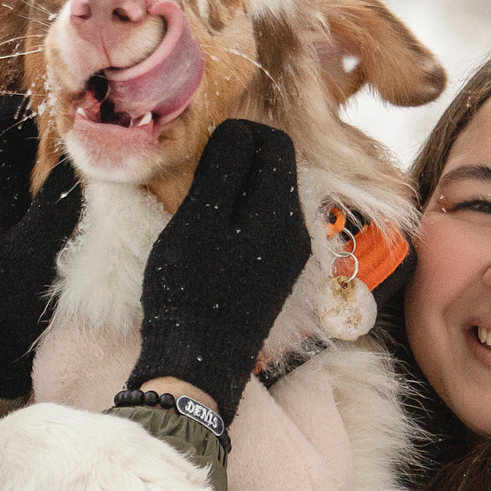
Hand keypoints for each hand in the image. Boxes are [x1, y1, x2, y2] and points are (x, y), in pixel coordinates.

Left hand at [0, 95, 82, 398]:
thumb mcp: (35, 250)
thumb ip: (60, 198)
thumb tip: (89, 150)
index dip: (37, 103)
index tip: (80, 115)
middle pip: (18, 131)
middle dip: (58, 129)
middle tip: (103, 136)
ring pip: (28, 160)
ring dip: (61, 159)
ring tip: (102, 165)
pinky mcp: (6, 229)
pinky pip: (33, 189)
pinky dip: (58, 186)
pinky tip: (89, 199)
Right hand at [127, 119, 311, 429]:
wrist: (200, 360)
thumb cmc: (192, 287)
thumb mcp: (198, 217)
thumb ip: (224, 168)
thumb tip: (239, 131)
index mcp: (282, 209)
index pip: (275, 143)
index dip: (239, 135)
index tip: (204, 149)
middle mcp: (297, 229)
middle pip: (276, 170)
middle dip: (240, 163)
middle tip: (199, 175)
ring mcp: (290, 255)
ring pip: (269, 199)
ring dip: (238, 192)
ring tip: (201, 207)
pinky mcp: (278, 274)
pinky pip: (265, 227)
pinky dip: (241, 219)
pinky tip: (213, 236)